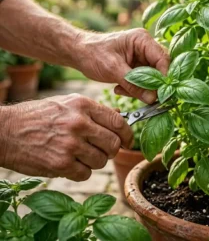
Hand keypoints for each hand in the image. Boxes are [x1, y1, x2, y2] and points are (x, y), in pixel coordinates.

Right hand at [0, 94, 132, 180]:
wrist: (6, 131)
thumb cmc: (39, 115)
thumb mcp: (67, 103)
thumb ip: (94, 111)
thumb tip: (120, 118)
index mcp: (83, 105)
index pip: (118, 122)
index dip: (127, 134)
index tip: (127, 140)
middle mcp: (79, 123)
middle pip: (113, 144)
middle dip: (112, 149)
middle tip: (103, 149)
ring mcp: (70, 145)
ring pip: (101, 161)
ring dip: (95, 161)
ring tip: (81, 155)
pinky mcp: (60, 164)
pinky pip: (86, 174)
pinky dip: (82, 171)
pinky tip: (70, 163)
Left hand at [75, 28, 169, 103]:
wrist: (79, 54)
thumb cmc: (93, 54)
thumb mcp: (113, 69)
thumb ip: (134, 84)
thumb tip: (153, 99)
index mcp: (142, 40)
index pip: (163, 59)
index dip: (163, 77)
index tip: (159, 94)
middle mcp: (145, 47)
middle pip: (160, 70)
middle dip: (150, 85)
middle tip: (141, 96)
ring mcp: (142, 58)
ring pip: (152, 79)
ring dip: (139, 89)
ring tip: (121, 89)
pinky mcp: (137, 67)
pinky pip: (143, 82)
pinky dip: (134, 89)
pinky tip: (119, 88)